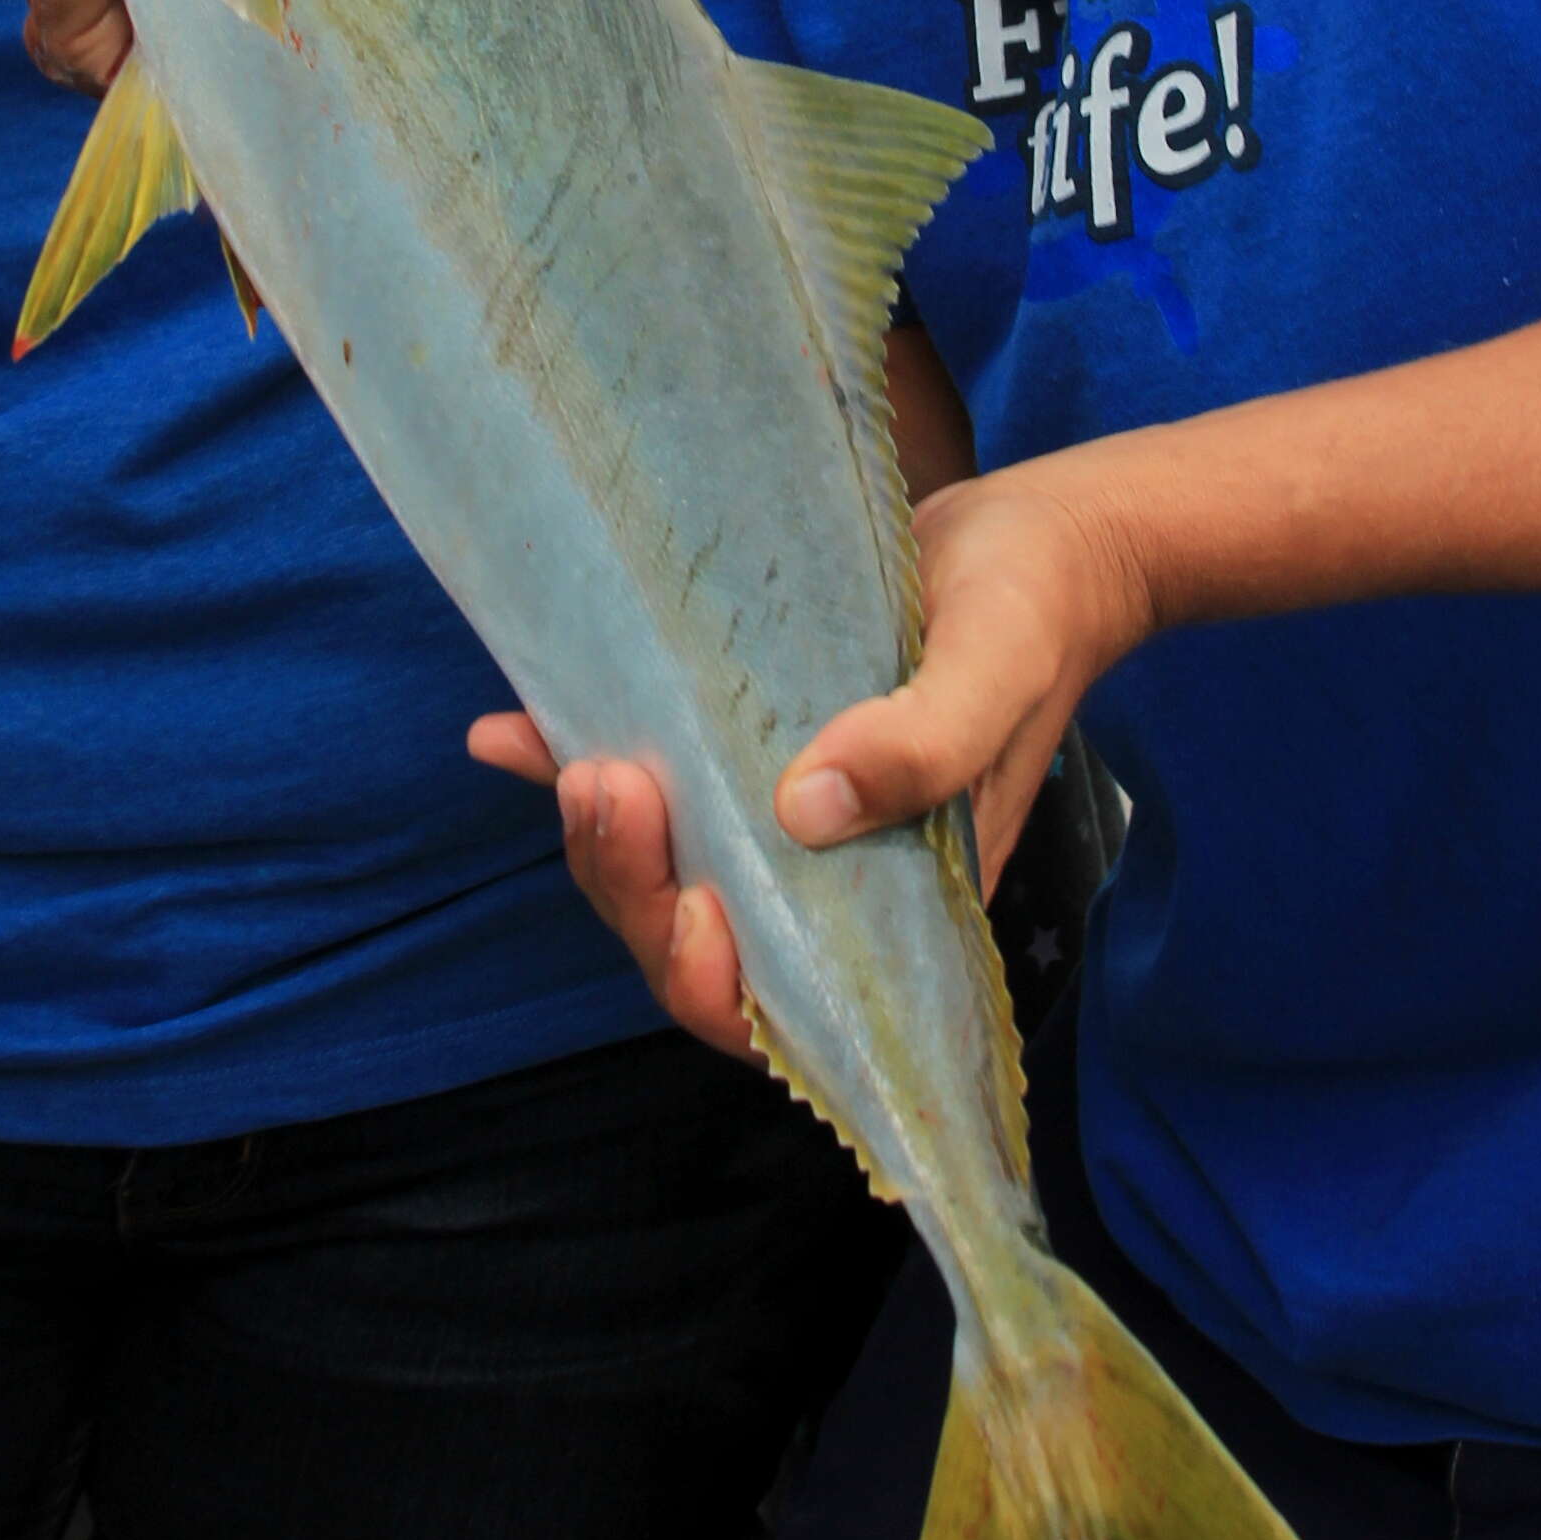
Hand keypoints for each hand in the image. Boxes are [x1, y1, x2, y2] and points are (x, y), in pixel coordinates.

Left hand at [469, 448, 1151, 1059]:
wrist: (1032, 537)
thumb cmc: (1034, 609)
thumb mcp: (998, 665)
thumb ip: (928, 744)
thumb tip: (808, 810)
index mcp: (901, 904)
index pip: (783, 1002)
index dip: (716, 985)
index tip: (693, 907)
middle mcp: (829, 876)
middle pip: (699, 940)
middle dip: (636, 888)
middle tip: (607, 788)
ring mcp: (780, 814)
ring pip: (664, 869)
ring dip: (602, 836)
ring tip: (572, 762)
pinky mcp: (743, 746)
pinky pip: (651, 781)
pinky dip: (567, 764)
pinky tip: (506, 732)